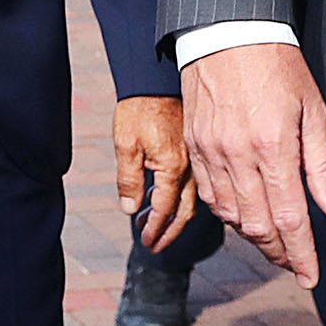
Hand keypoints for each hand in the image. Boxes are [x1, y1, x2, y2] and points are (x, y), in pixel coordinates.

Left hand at [114, 94, 195, 251]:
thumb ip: (129, 179)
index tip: (146, 242)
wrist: (156, 80)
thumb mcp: (126, 144)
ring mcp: (198, 159)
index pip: (165, 209)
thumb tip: (130, 210)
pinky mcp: (198, 152)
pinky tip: (176, 202)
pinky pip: (199, 184)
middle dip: (170, 232)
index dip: (155, 229)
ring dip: (177, 217)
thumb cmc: (139, 108)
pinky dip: (186, 200)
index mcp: (172, 166)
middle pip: (186, 212)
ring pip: (195, 200)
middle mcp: (191, 167)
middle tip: (156, 246)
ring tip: (159, 227)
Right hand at [179, 42, 325, 286]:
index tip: (310, 277)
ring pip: (230, 215)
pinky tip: (244, 217)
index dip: (300, 253)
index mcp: (273, 147)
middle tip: (295, 265)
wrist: (225, 32)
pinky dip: (228, 214)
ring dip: (253, 236)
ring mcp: (210, 152)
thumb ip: (322, 164)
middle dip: (278, 252)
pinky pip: (209, 194)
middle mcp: (237, 156)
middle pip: (257, 225)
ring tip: (274, 244)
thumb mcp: (314, 110)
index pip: (289, 217)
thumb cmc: (278, 66)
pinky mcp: (193, 146)